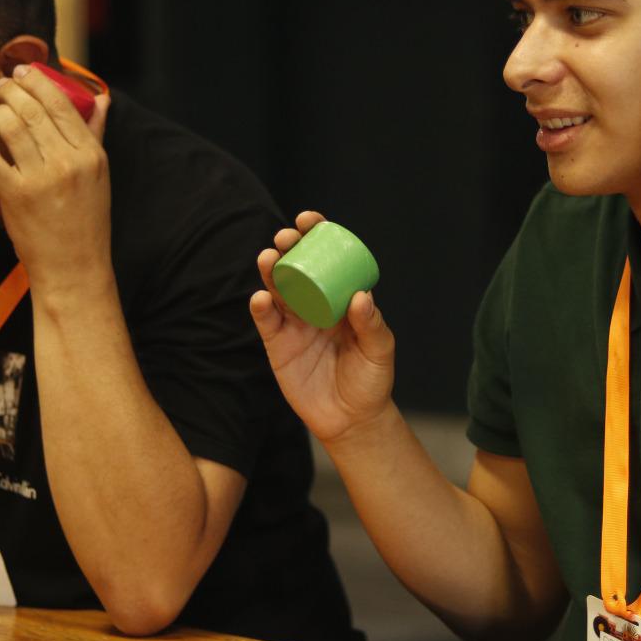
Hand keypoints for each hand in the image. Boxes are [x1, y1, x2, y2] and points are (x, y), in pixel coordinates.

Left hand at [0, 65, 111, 296]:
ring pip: (11, 126)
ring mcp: (41, 179)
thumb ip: (96, 133)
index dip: (38, 81)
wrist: (74, 266)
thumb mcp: (99, 174)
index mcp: (91, 154)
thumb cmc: (86, 219)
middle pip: (33, 110)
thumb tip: (102, 98)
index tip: (23, 72)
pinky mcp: (15, 195)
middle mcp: (68, 162)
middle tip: (1, 85)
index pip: (62, 104)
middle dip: (12, 90)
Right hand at [248, 211, 395, 442]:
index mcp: (340, 298)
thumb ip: (372, 325)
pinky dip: (261, 308)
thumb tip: (360, 296)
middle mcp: (314, 305)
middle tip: (285, 237)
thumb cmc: (371, 381)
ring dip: (270, 272)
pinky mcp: (278, 345)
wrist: (351, 420)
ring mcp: (294, 323)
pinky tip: (260, 298)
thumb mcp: (380, 351)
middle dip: (288, 248)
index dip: (316, 236)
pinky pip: (266, 322)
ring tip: (269, 258)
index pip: (326, 259)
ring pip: (277, 290)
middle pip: (296, 268)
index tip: (309, 221)